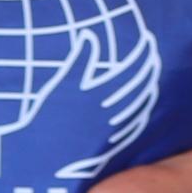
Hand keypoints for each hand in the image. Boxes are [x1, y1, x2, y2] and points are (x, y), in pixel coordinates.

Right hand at [28, 18, 163, 180]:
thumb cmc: (46, 118)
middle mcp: (110, 113)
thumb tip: (91, 36)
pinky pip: (132, 129)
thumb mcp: (61, 85)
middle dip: (148, 71)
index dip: (142, 56)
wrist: (39, 157)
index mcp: (99, 96)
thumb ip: (80, 60)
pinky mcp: (108, 147)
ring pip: (138, 109)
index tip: (149, 41)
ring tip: (150, 79)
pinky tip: (142, 111)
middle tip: (152, 57)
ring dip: (147, 93)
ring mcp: (111, 132)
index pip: (130, 73)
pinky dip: (140, 117)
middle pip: (137, 90)